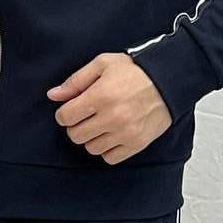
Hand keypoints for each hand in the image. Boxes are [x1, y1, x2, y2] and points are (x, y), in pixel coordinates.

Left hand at [46, 52, 171, 164]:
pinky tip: (111, 135)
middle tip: (86, 116)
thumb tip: (53, 95)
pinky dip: (107, 149)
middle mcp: (112, 117)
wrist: (169, 80)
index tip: (73, 109)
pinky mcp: (137, 143)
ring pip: (91, 148)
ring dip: (91, 138)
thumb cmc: (135, 71)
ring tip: (101, 125)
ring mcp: (125, 133)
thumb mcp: (103, 64)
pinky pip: (110, 158)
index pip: (66, 117)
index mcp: (101, 96)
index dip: (65, 113)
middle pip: (76, 135)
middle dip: (76, 126)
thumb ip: (76, 81)